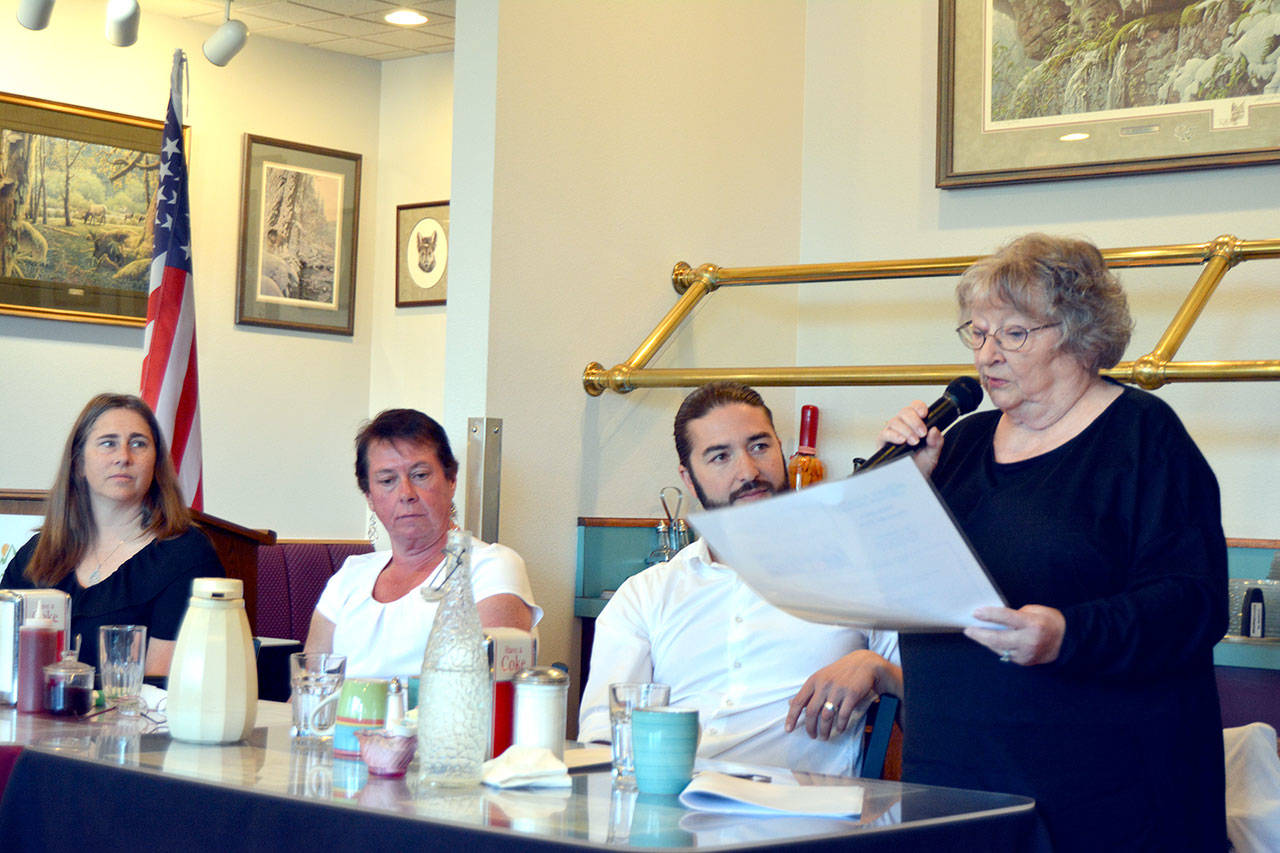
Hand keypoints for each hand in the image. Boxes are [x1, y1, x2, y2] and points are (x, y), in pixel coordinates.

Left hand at [785, 651, 902, 739]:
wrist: (865, 663)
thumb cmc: (840, 672)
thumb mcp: (821, 677)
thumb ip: (808, 691)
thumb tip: (791, 703)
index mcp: (814, 680)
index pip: (799, 701)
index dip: (792, 717)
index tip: (788, 729)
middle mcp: (824, 684)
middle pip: (811, 711)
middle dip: (810, 727)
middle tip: (812, 736)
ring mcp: (838, 689)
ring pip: (826, 716)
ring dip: (824, 730)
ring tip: (824, 736)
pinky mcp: (852, 694)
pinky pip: (843, 715)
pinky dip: (840, 725)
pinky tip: (839, 729)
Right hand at [878, 401, 942, 476]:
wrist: (911, 480)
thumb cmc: (920, 466)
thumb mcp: (933, 454)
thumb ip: (936, 442)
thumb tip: (934, 430)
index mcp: (916, 424)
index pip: (915, 407)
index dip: (919, 407)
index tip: (925, 414)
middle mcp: (903, 426)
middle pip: (904, 412)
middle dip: (915, 421)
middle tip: (922, 433)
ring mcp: (893, 433)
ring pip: (895, 421)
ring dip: (906, 430)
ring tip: (913, 441)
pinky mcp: (883, 442)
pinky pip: (885, 433)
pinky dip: (893, 435)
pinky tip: (901, 440)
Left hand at [964, 605, 1064, 665]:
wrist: (1066, 641)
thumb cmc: (1049, 621)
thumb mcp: (1035, 611)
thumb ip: (1015, 614)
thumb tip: (995, 618)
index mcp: (1032, 624)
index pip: (1005, 618)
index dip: (988, 615)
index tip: (975, 613)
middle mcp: (1028, 641)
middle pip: (997, 639)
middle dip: (979, 634)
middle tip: (968, 630)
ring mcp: (1026, 654)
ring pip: (998, 648)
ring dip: (985, 641)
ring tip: (976, 633)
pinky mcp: (1024, 662)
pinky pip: (1005, 654)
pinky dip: (996, 647)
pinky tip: (990, 641)